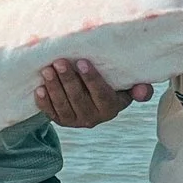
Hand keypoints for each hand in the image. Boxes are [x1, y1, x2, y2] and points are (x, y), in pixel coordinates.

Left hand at [34, 58, 151, 127]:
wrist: (93, 102)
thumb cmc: (111, 87)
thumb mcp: (125, 89)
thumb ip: (137, 89)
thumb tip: (143, 89)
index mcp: (110, 108)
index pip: (101, 94)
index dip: (92, 79)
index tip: (83, 62)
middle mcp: (92, 117)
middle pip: (79, 99)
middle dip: (68, 80)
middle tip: (59, 62)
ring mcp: (74, 120)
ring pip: (63, 105)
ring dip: (54, 88)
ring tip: (47, 70)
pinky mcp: (60, 120)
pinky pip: (50, 113)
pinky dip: (44, 102)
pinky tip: (39, 88)